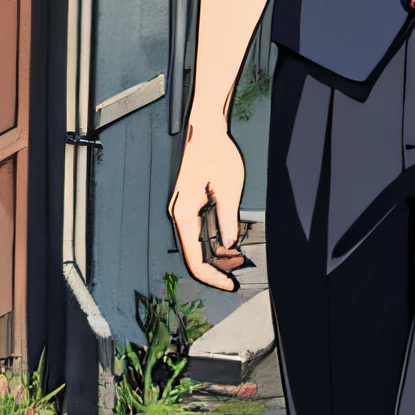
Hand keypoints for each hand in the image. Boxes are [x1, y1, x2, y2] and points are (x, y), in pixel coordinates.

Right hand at [168, 118, 245, 291]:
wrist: (206, 131)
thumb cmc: (215, 153)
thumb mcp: (229, 188)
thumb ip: (228, 219)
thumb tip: (229, 243)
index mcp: (184, 214)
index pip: (194, 258)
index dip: (211, 275)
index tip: (226, 283)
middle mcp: (179, 214)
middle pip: (193, 253)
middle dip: (214, 266)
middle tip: (234, 275)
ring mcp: (183, 209)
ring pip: (196, 242)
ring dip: (214, 253)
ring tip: (235, 261)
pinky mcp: (190, 203)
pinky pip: (198, 229)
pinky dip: (212, 239)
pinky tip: (227, 242)